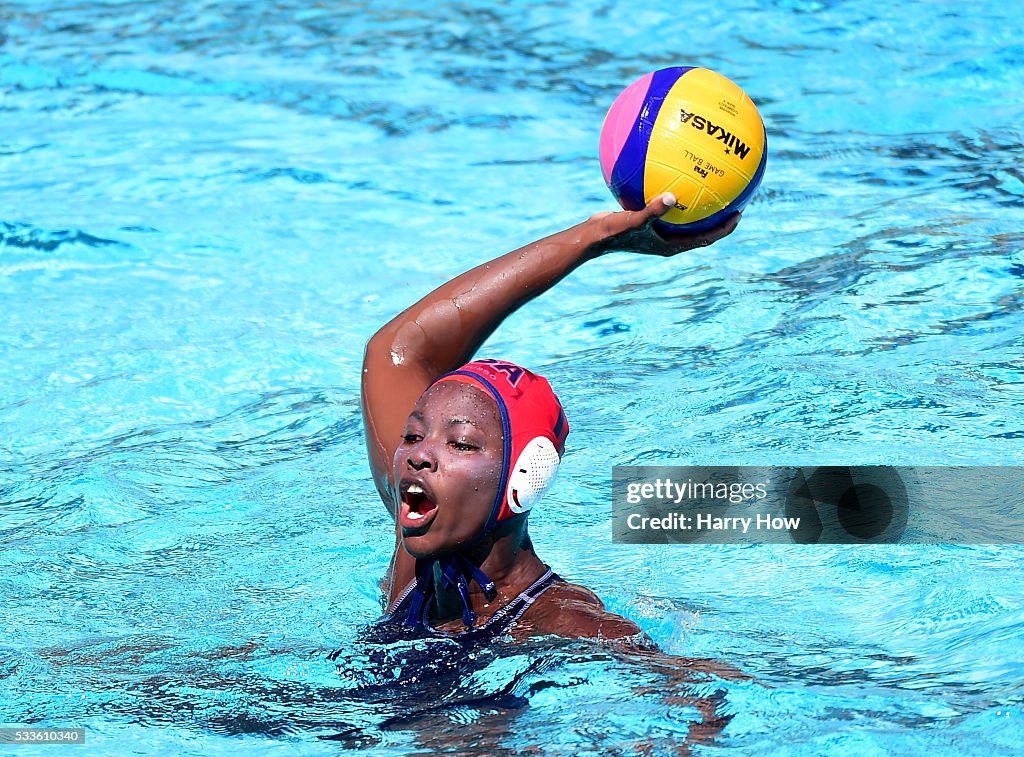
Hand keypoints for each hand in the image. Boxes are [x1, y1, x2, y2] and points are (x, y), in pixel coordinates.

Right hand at [586, 192, 740, 257]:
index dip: (725, 228)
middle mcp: (669, 238)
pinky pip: (669, 205)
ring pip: (686, 217)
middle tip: (734, 198)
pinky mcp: (650, 219)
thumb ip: (653, 210)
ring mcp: (660, 230)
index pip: (706, 238)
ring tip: (711, 184)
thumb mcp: (634, 220)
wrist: (594, 236)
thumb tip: (673, 196)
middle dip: (718, 215)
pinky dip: (675, 193)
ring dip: (699, 204)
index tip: (739, 213)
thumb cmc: (614, 232)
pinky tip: (675, 172)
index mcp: (672, 245)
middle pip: (702, 228)